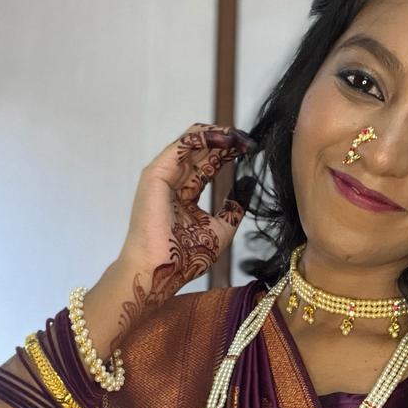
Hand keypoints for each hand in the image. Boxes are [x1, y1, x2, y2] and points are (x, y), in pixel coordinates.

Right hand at [115, 122, 257, 330]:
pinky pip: (181, 146)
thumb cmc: (185, 259)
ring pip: (191, 143)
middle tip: (250, 140)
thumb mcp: (221, 230)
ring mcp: (163, 176)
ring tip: (240, 136)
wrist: (162, 271)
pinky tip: (224, 138)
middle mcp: (173, 182)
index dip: (229, 154)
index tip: (252, 150)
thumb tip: (248, 186)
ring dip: (217, 135)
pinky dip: (203, 138)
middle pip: (202, 151)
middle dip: (227, 141)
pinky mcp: (156, 173)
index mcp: (185, 194)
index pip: (208, 164)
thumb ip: (233, 209)